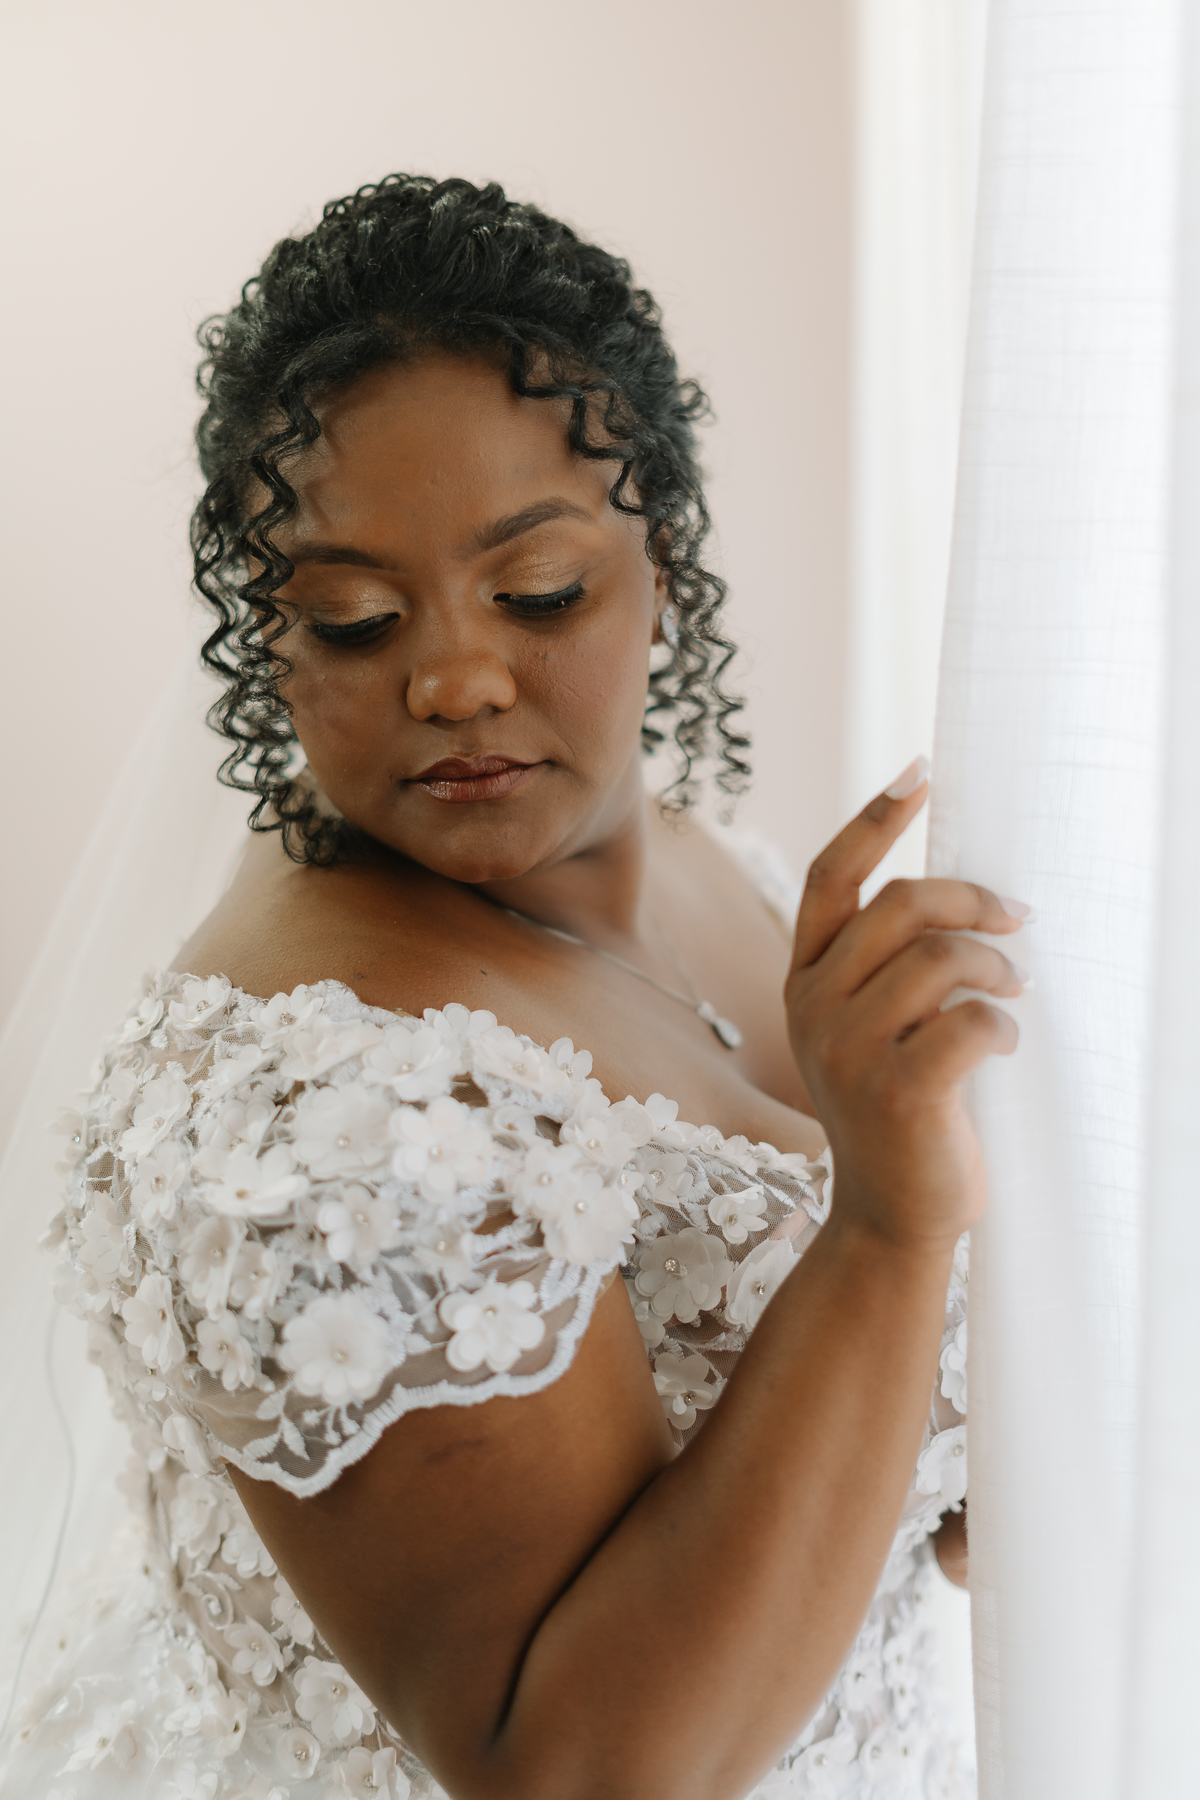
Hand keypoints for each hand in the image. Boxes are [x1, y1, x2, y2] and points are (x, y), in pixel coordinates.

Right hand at [785, 762, 1027, 1253]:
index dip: (874, 820)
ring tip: (1013, 991)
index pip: (828, 878)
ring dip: (996, 967)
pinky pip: (969, 1021)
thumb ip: (887, 966)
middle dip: (971, 900)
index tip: (920, 772)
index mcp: (804, 980)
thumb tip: (960, 892)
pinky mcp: (894, 1090)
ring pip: (940, 958)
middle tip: (1018, 918)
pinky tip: (1004, 1046)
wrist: (893, 1213)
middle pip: (899, 904)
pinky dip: (1002, 1025)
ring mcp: (846, 1050)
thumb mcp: (871, 1027)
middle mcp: (812, 1007)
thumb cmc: (900, 1109)